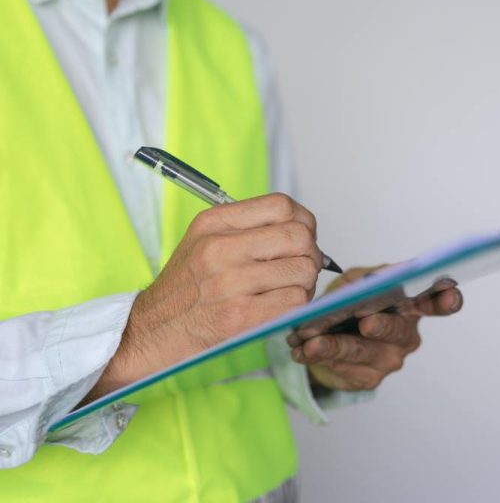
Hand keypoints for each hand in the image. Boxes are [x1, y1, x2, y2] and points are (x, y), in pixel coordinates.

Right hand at [87, 193, 321, 399]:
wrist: (153, 331)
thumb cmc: (187, 288)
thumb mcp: (204, 240)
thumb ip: (248, 228)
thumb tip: (303, 228)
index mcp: (213, 223)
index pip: (281, 205)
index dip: (302, 221)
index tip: (302, 236)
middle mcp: (220, 248)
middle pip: (299, 236)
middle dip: (310, 253)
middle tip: (300, 267)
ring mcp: (230, 283)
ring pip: (303, 270)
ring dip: (305, 282)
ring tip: (288, 289)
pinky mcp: (240, 316)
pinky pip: (295, 301)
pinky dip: (297, 305)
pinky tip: (281, 306)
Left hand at [288, 267, 463, 391]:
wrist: (330, 336)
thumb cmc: (352, 303)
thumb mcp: (356, 282)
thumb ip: (363, 280)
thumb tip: (366, 284)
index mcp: (411, 305)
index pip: (437, 302)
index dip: (447, 298)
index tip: (448, 292)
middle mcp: (406, 334)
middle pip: (396, 329)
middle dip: (380, 325)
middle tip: (366, 322)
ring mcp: (389, 359)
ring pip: (361, 351)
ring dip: (333, 345)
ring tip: (310, 341)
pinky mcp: (368, 379)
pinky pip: (342, 367)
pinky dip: (318, 356)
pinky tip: (302, 351)